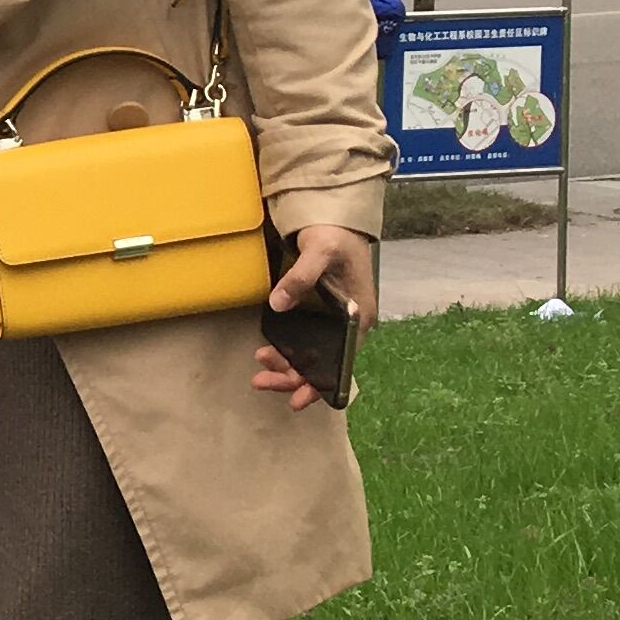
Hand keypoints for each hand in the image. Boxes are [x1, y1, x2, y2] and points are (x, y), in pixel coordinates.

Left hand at [251, 225, 377, 410]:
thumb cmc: (335, 236)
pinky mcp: (320, 316)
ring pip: (311, 356)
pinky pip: (304, 343)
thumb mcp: (320, 251)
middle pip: (323, 364)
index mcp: (360, 318)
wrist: (334, 221)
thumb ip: (301, 277)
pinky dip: (287, 352)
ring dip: (286, 366)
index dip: (321, 383)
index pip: (342, 361)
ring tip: (259, 363)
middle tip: (260, 381)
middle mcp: (350, 327)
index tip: (298, 398)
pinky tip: (267, 353)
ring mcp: (334, 323)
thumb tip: (278, 304)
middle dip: (293, 377)